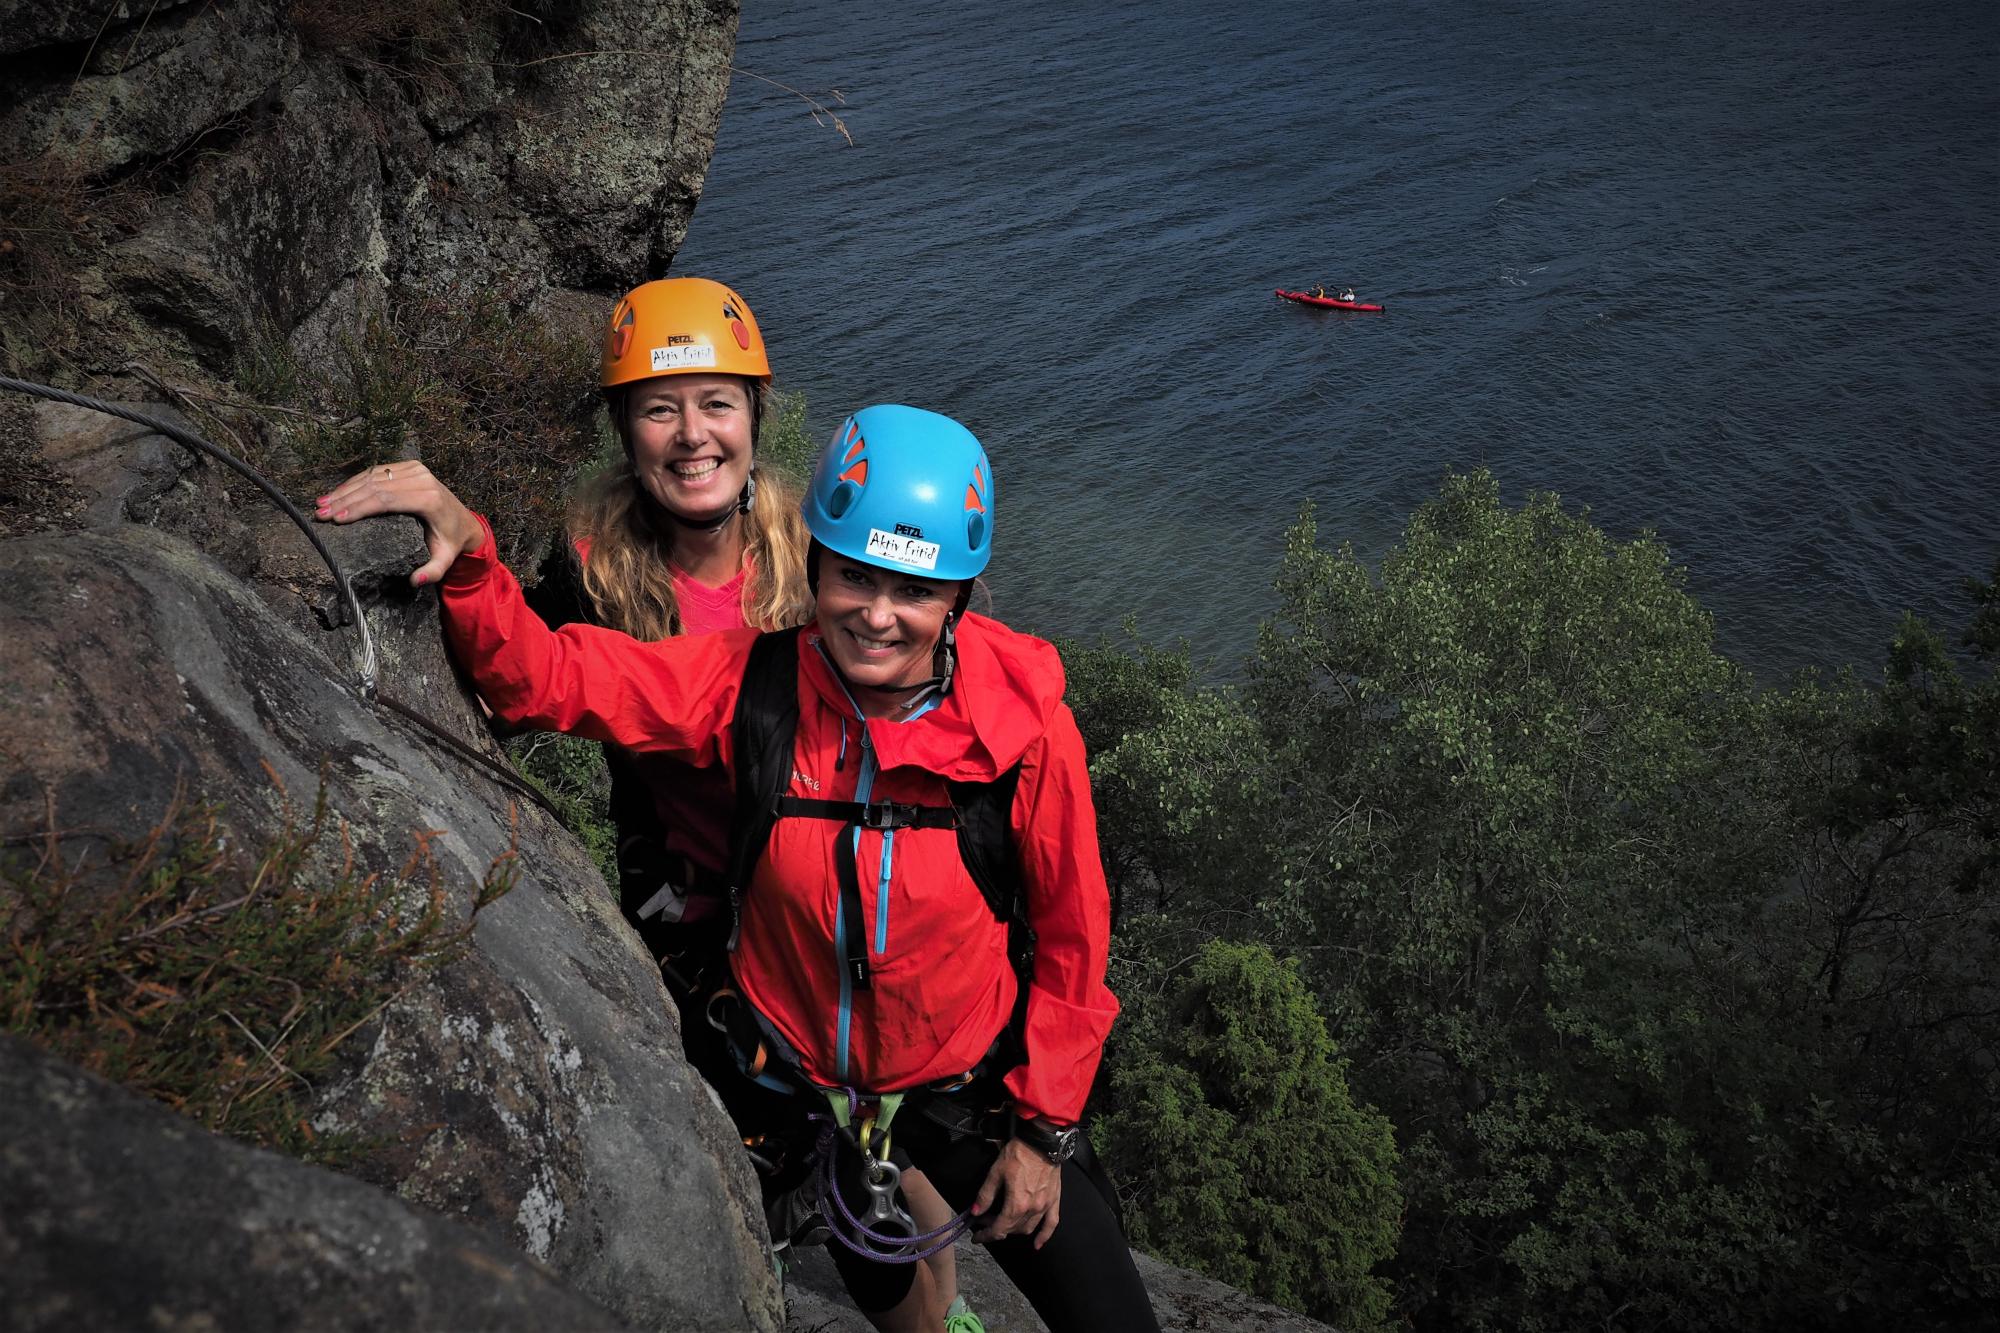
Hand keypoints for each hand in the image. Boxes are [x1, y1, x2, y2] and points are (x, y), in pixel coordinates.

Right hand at [314, 461, 485, 586]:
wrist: (464, 520)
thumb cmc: (450, 541)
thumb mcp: (445, 559)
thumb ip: (434, 572)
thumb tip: (416, 581)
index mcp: (429, 499)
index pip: (386, 500)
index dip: (359, 508)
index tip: (337, 519)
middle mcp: (422, 479)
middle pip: (375, 487)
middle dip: (344, 500)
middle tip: (321, 513)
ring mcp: (416, 469)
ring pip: (372, 477)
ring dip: (344, 490)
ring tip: (321, 504)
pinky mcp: (410, 466)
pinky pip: (377, 471)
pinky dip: (355, 482)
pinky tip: (337, 493)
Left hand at [970, 1135, 1062, 1248]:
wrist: (1041, 1141)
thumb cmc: (1019, 1153)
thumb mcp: (996, 1172)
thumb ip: (986, 1195)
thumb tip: (976, 1212)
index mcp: (1016, 1204)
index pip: (998, 1229)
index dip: (985, 1235)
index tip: (976, 1236)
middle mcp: (1032, 1210)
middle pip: (1011, 1229)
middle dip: (996, 1228)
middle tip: (986, 1220)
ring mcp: (1044, 1206)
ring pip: (1027, 1228)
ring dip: (1014, 1230)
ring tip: (1004, 1222)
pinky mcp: (1054, 1200)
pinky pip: (1051, 1224)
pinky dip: (1044, 1236)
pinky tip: (1037, 1244)